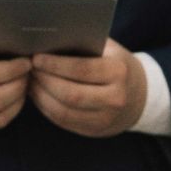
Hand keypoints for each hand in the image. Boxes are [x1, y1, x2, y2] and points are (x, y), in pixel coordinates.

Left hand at [29, 38, 146, 137]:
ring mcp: (105, 117)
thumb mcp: (109, 50)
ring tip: (30, 82)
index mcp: (119, 72)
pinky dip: (46, 108)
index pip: (82, 69)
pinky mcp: (95, 130)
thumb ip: (85, 44)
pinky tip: (38, 96)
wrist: (141, 96)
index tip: (36, 58)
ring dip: (41, 97)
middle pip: (70, 93)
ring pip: (64, 111)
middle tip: (29, 70)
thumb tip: (47, 40)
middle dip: (44, 81)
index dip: (55, 65)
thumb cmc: (116, 65)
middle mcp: (115, 97)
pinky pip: (64, 121)